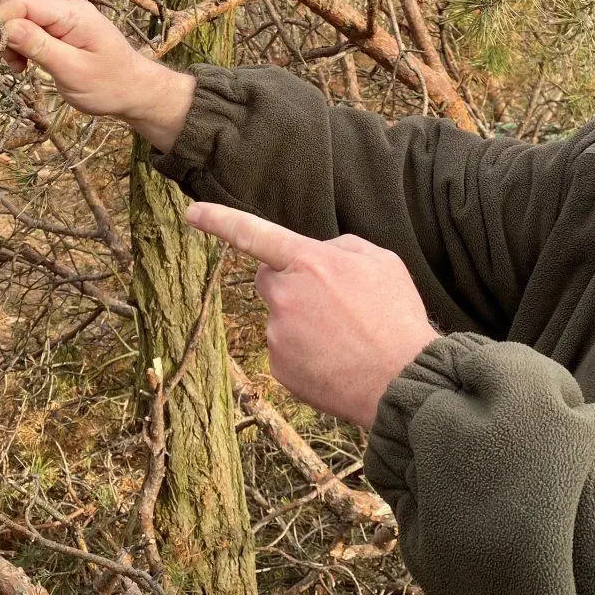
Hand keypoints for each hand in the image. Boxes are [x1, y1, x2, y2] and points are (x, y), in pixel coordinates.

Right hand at [0, 0, 193, 149]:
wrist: (136, 91)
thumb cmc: (109, 85)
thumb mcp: (71, 70)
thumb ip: (39, 46)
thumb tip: (5, 26)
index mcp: (74, 14)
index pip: (24, 0)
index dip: (0, 19)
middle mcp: (69, 8)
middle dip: (2, 25)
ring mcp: (67, 17)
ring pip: (23, 11)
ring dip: (11, 36)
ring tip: (17, 67)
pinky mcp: (64, 29)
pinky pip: (32, 25)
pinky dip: (21, 41)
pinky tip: (24, 64)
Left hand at [185, 201, 439, 429]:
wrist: (403, 381)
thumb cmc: (396, 317)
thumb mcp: (381, 261)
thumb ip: (341, 248)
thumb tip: (320, 254)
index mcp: (308, 262)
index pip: (253, 233)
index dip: (219, 219)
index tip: (191, 212)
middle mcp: (284, 296)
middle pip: (269, 280)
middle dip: (290, 285)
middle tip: (332, 303)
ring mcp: (277, 335)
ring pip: (282, 319)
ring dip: (304, 323)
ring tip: (346, 337)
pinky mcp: (279, 369)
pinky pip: (286, 351)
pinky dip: (306, 354)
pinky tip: (336, 360)